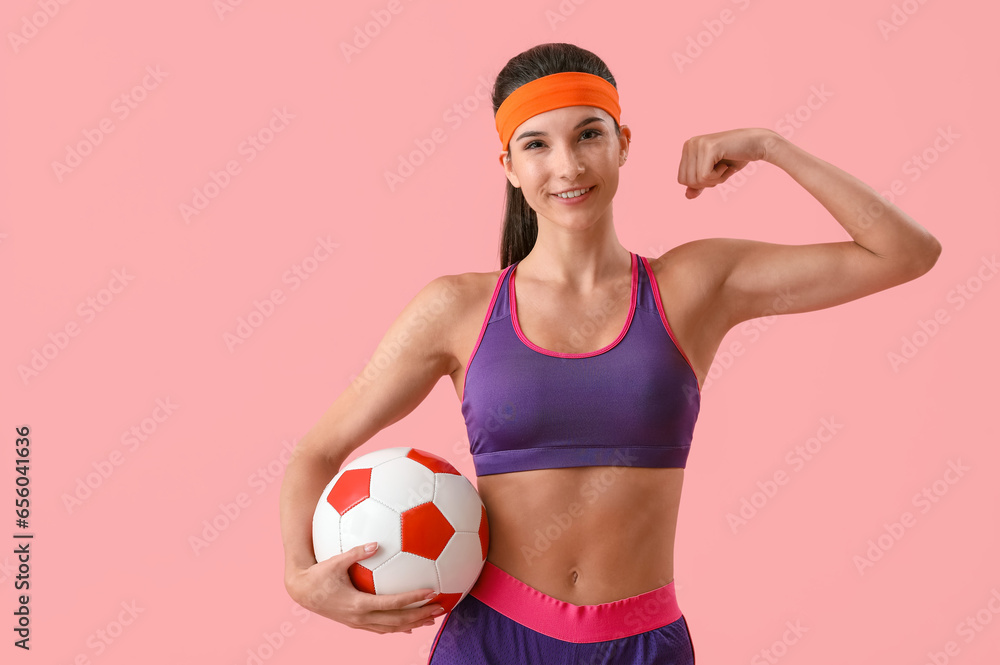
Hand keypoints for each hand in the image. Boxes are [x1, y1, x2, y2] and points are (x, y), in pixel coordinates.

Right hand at [285, 543, 445, 634]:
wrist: (301, 592)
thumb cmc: (317, 574)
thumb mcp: (335, 561)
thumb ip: (355, 552)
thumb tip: (376, 542)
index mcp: (358, 603)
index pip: (392, 603)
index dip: (413, 599)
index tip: (432, 592)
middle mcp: (360, 617)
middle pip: (397, 621)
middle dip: (421, 616)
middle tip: (441, 609)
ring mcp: (359, 623)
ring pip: (391, 628)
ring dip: (413, 624)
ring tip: (432, 619)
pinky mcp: (356, 623)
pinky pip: (382, 628)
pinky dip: (398, 627)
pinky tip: (409, 625)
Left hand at [677, 128, 780, 198]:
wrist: (757, 144)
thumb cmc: (736, 158)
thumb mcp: (714, 174)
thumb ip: (700, 184)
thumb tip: (687, 196)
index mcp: (687, 148)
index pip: (682, 180)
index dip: (700, 183)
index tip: (715, 171)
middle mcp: (690, 143)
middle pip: (687, 181)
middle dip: (707, 183)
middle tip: (721, 170)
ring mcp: (698, 144)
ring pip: (696, 180)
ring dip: (714, 180)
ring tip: (724, 167)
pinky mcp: (708, 148)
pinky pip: (705, 176)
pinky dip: (719, 176)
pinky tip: (726, 165)